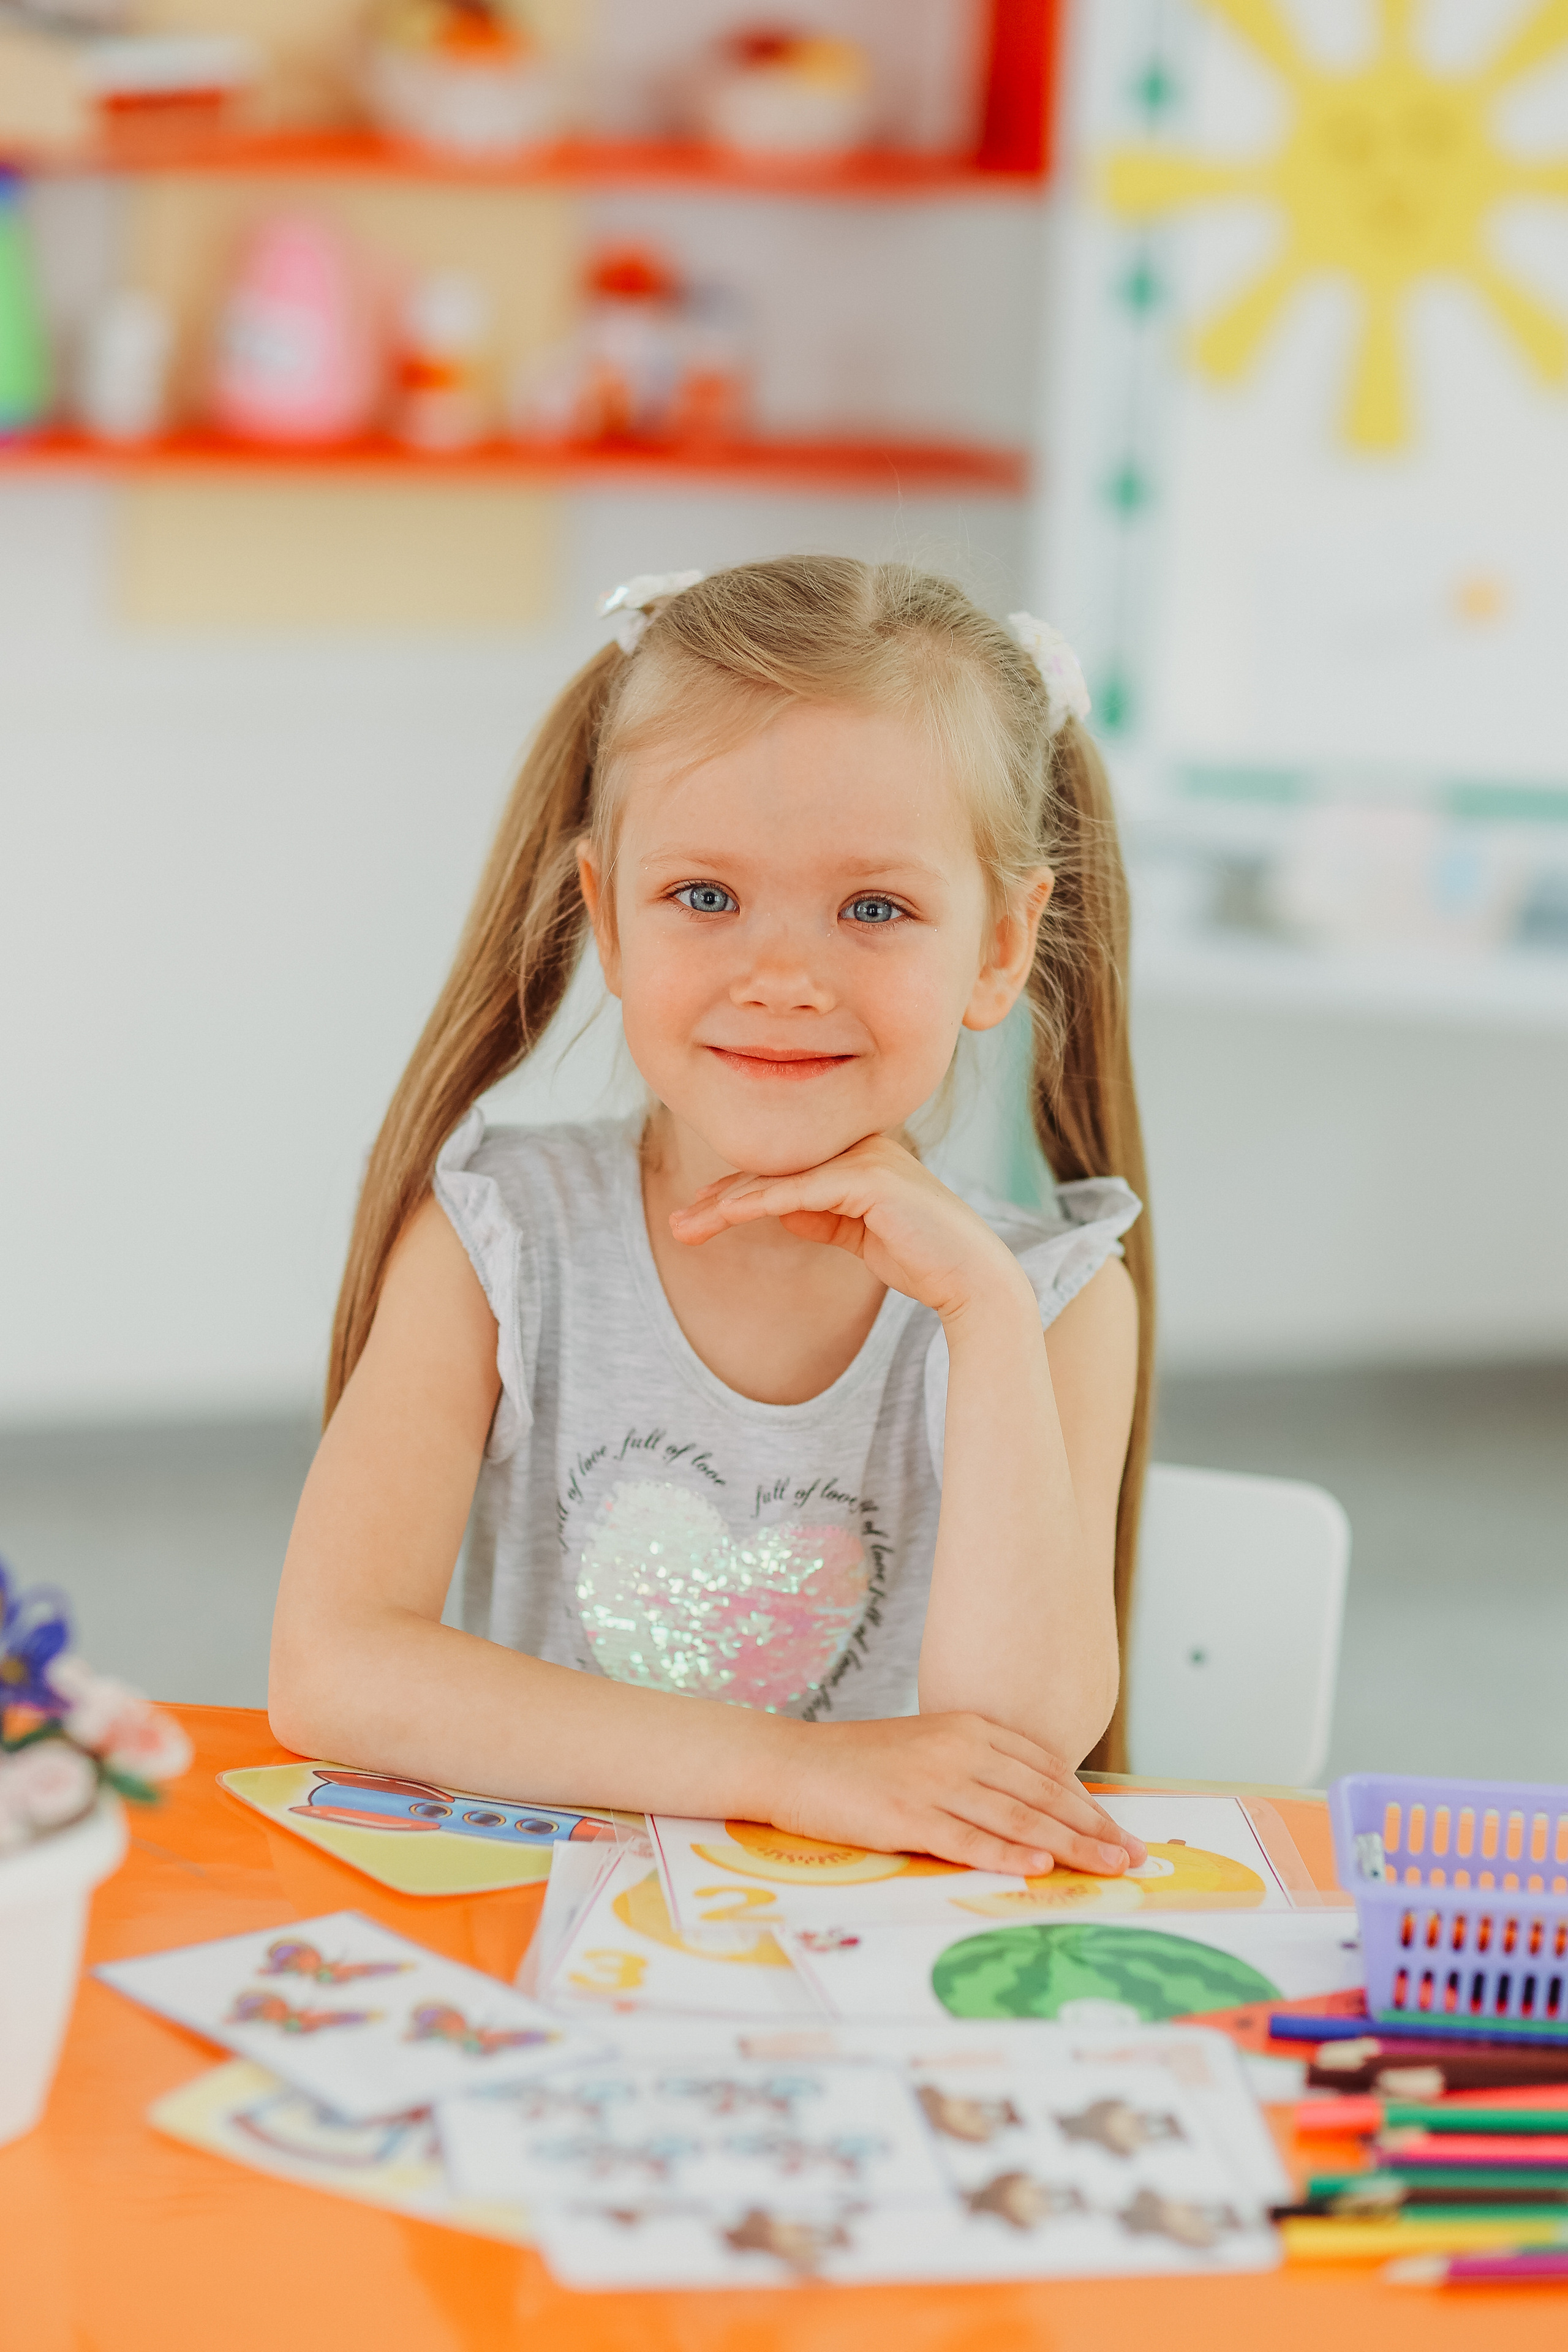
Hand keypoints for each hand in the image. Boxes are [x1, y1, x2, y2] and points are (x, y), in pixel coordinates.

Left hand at [668, 1134, 1029, 1325]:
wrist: (971, 1278)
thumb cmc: (921, 1258)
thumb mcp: (858, 1235)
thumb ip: (822, 1216)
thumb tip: (778, 1208)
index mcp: (860, 1152)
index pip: (786, 1166)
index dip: (738, 1188)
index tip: (699, 1211)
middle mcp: (861, 1144)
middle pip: (774, 1167)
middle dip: (721, 1198)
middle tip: (679, 1224)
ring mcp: (866, 1157)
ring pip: (778, 1177)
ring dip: (725, 1205)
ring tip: (686, 1228)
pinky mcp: (868, 1179)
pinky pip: (799, 1190)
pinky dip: (757, 1203)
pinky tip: (723, 1217)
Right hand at [778, 1712, 1148, 1877]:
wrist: (793, 1763)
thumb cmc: (860, 1764)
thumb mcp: (928, 1749)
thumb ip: (977, 1769)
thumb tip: (1032, 1807)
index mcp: (969, 1727)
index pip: (1046, 1768)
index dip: (1088, 1803)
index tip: (1119, 1831)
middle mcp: (959, 1749)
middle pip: (1043, 1794)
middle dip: (1095, 1829)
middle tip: (1134, 1858)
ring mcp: (933, 1781)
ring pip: (1018, 1817)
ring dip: (1070, 1846)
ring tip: (1108, 1867)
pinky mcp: (906, 1815)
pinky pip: (967, 1839)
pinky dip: (1007, 1853)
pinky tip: (1039, 1866)